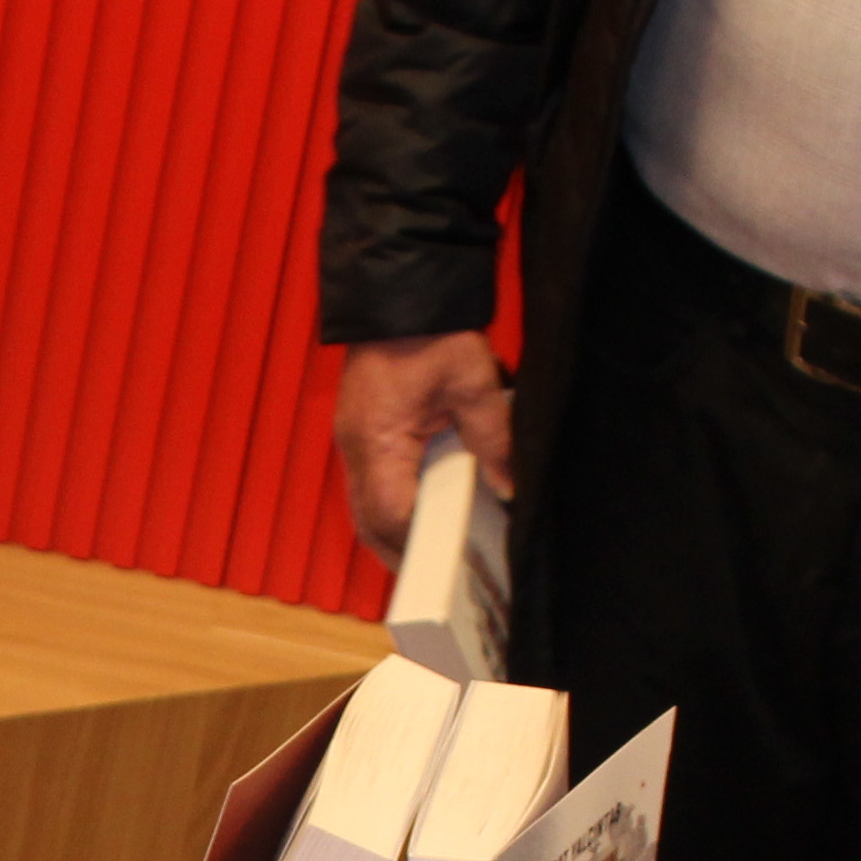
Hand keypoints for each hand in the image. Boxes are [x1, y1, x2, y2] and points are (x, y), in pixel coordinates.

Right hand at [333, 331, 513, 562]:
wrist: (399, 286)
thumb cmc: (430, 329)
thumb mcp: (474, 382)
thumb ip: (492, 439)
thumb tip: (507, 487)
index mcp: (378, 440)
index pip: (391, 515)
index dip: (419, 546)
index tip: (449, 564)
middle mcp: (356, 446)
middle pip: (368, 523)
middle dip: (400, 553)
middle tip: (438, 574)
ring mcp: (353, 438)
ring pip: (364, 507)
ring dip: (393, 532)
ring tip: (432, 550)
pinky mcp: (360, 429)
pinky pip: (369, 483)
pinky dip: (392, 504)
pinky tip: (422, 508)